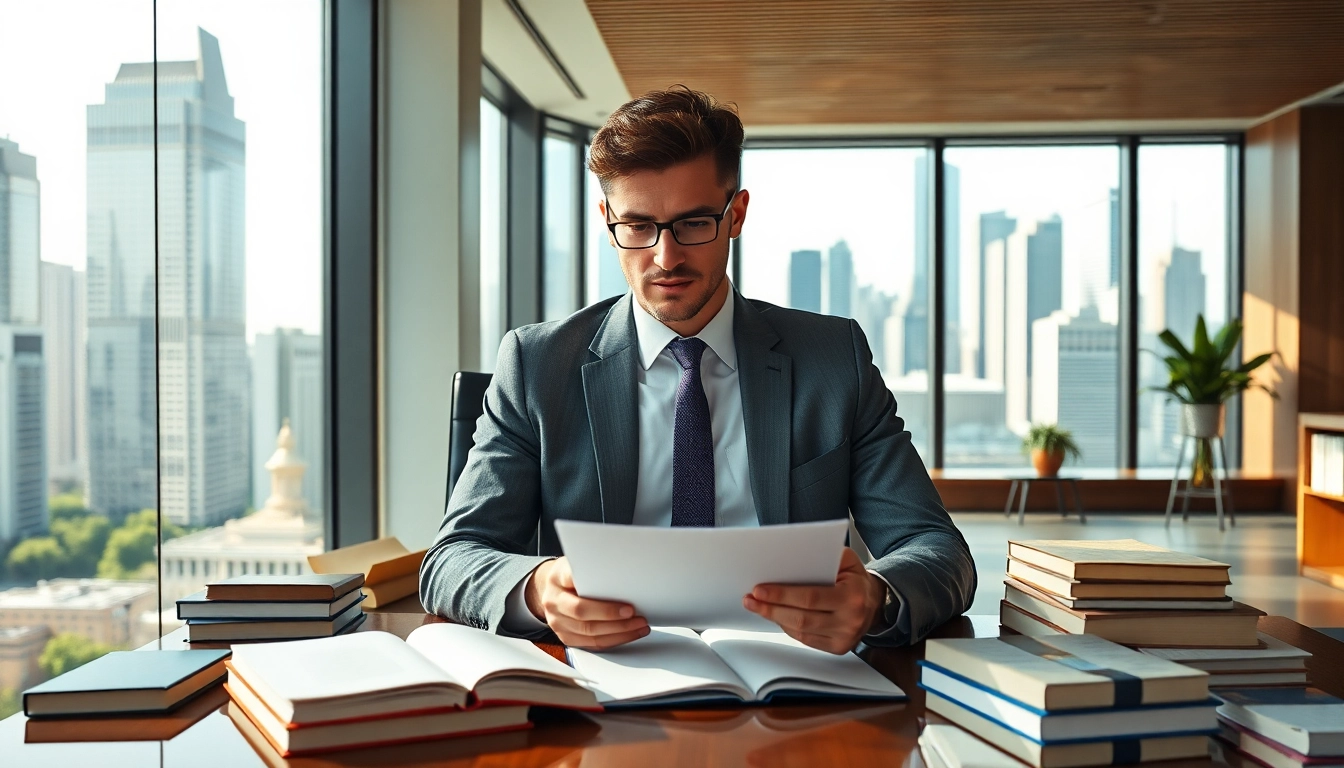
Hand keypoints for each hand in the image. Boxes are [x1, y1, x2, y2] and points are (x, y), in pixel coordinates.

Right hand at [525, 557, 650, 649]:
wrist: (554, 589)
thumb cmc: (571, 575)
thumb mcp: (578, 562)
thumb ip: (593, 567)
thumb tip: (623, 571)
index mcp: (557, 579)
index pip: (575, 584)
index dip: (598, 595)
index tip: (625, 603)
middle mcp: (553, 602)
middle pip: (582, 613)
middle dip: (612, 616)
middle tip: (634, 614)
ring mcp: (558, 623)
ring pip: (589, 633)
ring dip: (618, 632)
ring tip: (638, 626)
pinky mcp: (566, 637)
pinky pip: (591, 644)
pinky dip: (613, 640)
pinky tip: (628, 634)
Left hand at [743, 547, 885, 653]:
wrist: (876, 602)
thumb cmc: (855, 578)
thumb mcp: (846, 560)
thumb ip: (823, 556)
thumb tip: (788, 559)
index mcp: (852, 597)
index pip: (810, 597)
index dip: (781, 595)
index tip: (759, 589)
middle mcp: (850, 621)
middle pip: (801, 618)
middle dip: (771, 608)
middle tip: (750, 599)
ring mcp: (845, 638)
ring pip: (801, 632)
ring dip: (775, 619)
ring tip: (757, 607)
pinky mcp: (838, 648)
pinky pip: (806, 640)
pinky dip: (788, 628)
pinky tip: (776, 616)